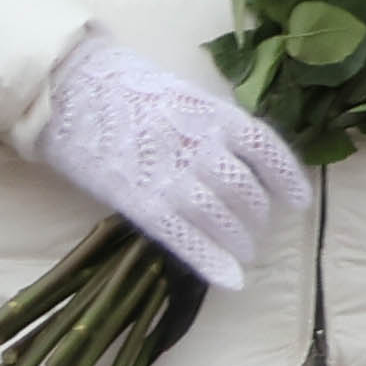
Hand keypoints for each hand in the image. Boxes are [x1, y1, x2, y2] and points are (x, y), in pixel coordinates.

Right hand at [33, 33, 311, 289]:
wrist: (66, 87)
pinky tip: (231, 280)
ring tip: (243, 250)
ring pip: (223, 218)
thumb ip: (209, 124)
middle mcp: (201, 144)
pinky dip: (213, 262)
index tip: (298, 201)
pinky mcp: (141, 201)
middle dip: (257, 216)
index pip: (266, 150)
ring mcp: (171, 175)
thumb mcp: (178, 92)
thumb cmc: (121, 85)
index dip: (287, 179)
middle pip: (247, 191)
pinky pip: (187, 238)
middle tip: (255, 228)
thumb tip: (236, 157)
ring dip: (239, 240)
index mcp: (212, 112)